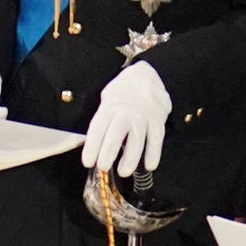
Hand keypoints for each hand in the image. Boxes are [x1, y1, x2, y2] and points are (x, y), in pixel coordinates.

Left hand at [79, 60, 170, 176]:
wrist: (148, 74)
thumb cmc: (123, 89)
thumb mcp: (107, 97)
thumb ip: (103, 116)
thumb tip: (95, 140)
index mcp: (110, 106)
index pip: (98, 128)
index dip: (92, 146)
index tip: (87, 161)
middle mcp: (126, 112)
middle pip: (116, 134)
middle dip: (108, 152)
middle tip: (103, 167)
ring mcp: (143, 117)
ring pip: (137, 139)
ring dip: (131, 157)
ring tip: (123, 172)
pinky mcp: (158, 120)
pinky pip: (156, 138)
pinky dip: (154, 153)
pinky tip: (150, 166)